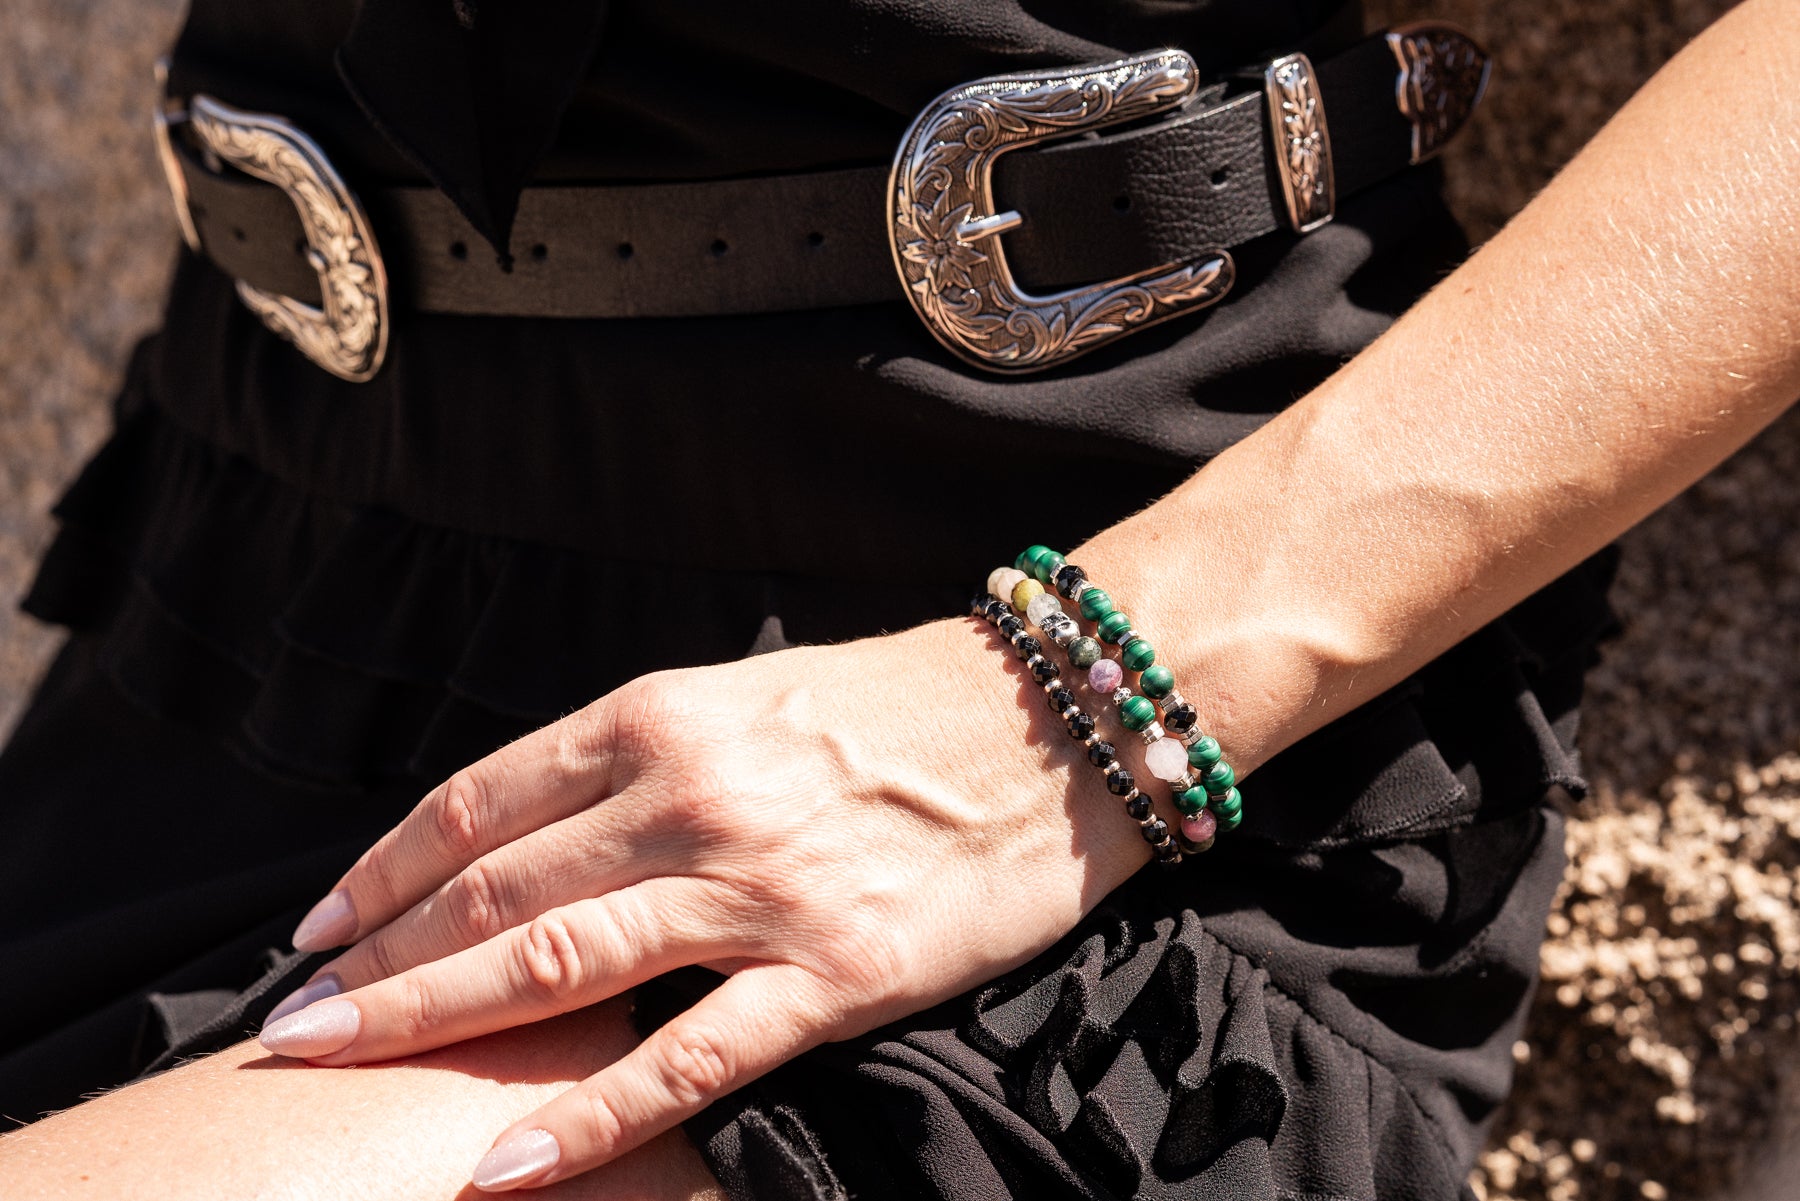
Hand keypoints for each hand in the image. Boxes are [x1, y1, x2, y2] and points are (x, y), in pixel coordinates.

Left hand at [257, 616, 1156, 1191]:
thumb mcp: (742, 698)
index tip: (320, 926)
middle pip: (493, 893)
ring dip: (429, 1019)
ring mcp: (759, 892)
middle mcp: (689, 799)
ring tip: (335, 1067)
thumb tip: (525, 834)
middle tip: (293, 1022)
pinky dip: (582, 1117)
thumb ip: (635, 759)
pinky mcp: (831, 976)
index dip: (382, 870)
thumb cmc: (891, 710)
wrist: (1050, 726)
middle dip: (373, 961)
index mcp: (661, 719)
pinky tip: (500, 1162)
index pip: (478, 805)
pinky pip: (685, 1061)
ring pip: (559, 968)